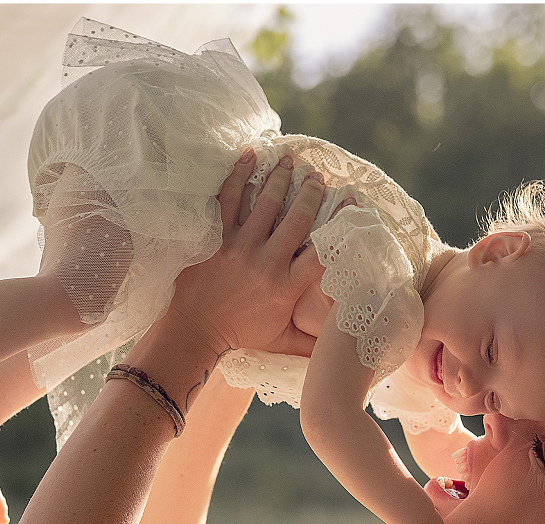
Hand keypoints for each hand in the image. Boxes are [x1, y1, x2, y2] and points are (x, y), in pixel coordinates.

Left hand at [167, 151, 328, 361]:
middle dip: (310, 192)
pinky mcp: (214, 238)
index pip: (323, 251)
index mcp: (287, 287)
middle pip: (297, 218)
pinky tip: (250, 156)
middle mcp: (266, 263)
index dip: (341, 224)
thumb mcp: (282, 342)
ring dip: (280, 177)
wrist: (193, 331)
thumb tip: (343, 344)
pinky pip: (227, 199)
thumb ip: (313, 342)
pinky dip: (239, 175)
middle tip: (317, 176)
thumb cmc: (240, 335)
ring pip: (265, 202)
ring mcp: (238, 247)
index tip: (351, 203)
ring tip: (290, 159)